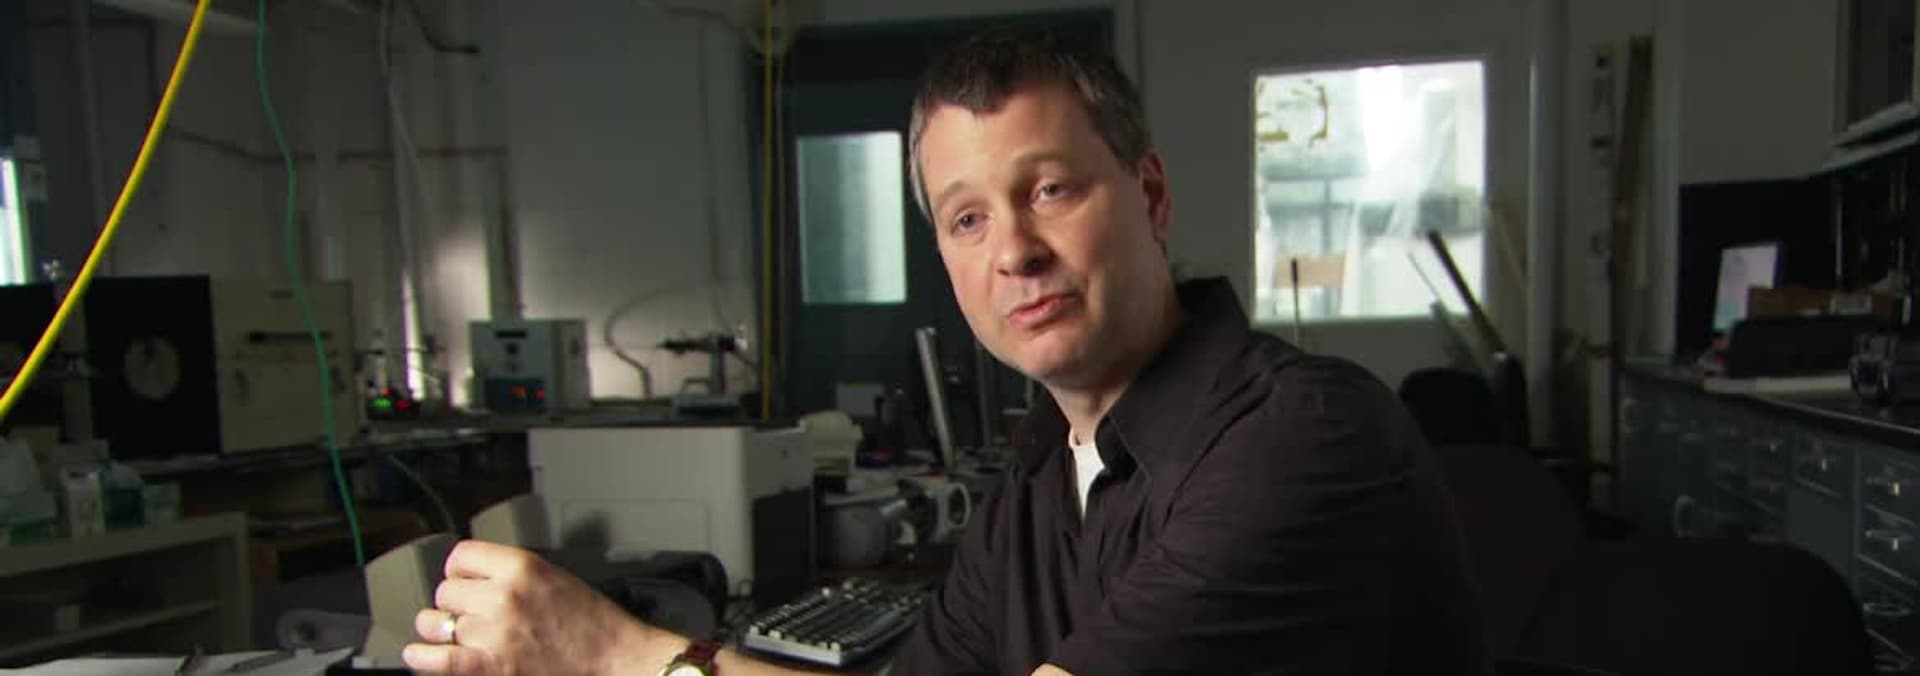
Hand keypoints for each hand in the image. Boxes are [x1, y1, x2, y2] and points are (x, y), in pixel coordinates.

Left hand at [404, 540, 655, 674]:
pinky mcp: (490, 666)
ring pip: (437, 623)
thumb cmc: (593, 624)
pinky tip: (418, 655)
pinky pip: (437, 660)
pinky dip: (421, 658)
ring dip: (441, 629)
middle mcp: (503, 595)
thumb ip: (513, 574)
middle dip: (455, 603)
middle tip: (471, 613)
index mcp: (521, 566)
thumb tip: (473, 580)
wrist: (615, 659)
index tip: (464, 580)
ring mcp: (493, 633)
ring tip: (449, 633)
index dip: (460, 571)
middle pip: (446, 591)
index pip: (460, 556)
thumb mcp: (554, 577)